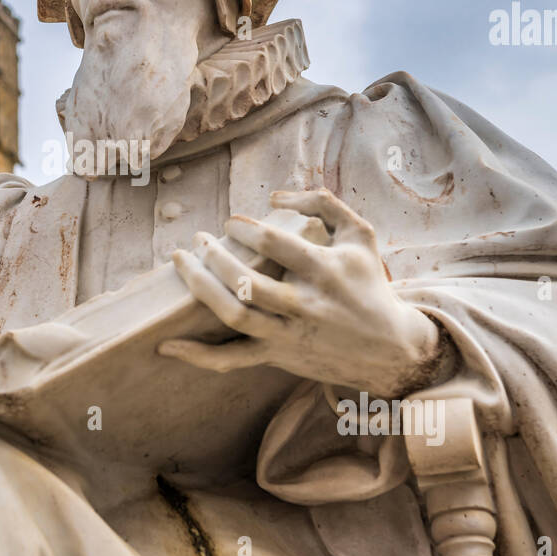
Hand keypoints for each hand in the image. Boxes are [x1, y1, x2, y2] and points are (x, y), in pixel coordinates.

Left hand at [158, 188, 448, 398]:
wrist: (390, 348)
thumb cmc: (368, 283)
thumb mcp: (359, 235)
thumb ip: (323, 203)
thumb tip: (276, 195)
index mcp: (324, 270)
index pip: (274, 243)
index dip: (245, 228)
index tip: (230, 223)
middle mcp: (304, 304)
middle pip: (247, 281)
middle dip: (215, 257)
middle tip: (199, 239)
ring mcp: (287, 334)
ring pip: (235, 315)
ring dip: (201, 289)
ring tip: (182, 263)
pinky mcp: (276, 357)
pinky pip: (231, 359)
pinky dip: (197, 355)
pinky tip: (166, 346)